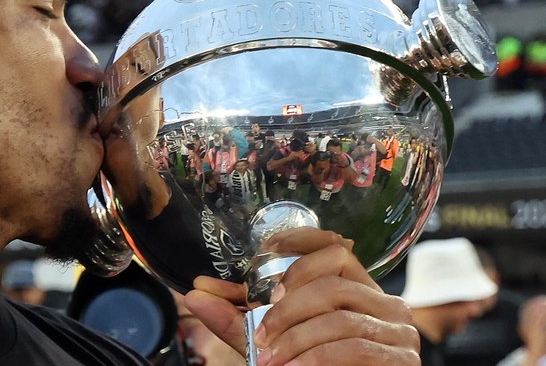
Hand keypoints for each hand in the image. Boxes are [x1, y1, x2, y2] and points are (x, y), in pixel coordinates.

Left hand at [183, 228, 419, 365]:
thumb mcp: (270, 341)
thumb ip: (236, 319)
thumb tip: (195, 293)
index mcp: (355, 289)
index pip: (335, 247)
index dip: (302, 241)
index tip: (267, 252)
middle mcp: (382, 302)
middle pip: (332, 278)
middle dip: (287, 305)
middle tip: (259, 333)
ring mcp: (397, 330)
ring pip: (339, 315)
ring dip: (295, 338)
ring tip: (268, 359)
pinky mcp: (400, 360)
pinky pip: (352, 347)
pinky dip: (314, 359)